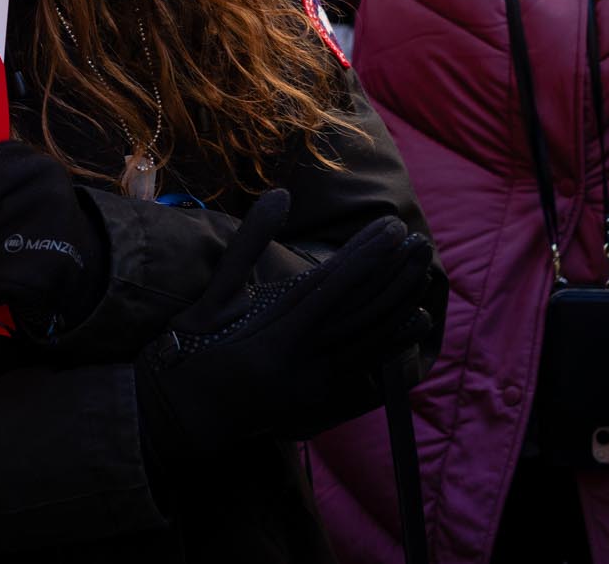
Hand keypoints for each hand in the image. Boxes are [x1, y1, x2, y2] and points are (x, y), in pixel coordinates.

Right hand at [135, 198, 437, 463]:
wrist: (184, 415)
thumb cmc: (193, 347)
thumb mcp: (216, 294)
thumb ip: (248, 243)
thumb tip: (280, 194)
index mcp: (275, 336)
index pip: (334, 288)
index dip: (369, 256)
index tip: (394, 227)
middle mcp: (302, 366)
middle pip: (362, 315)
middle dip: (395, 275)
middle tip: (421, 243)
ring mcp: (315, 391)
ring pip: (371, 345)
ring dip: (400, 309)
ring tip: (424, 278)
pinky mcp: (320, 407)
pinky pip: (366, 375)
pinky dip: (390, 348)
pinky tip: (411, 325)